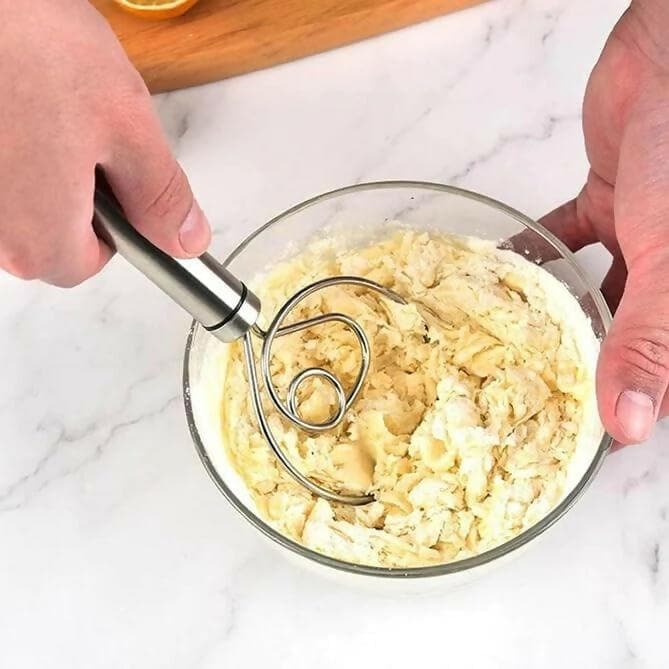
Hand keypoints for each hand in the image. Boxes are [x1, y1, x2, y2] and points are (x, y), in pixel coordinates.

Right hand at [0, 0, 209, 286]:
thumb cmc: (29, 43)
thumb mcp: (126, 126)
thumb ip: (160, 196)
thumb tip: (184, 238)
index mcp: (38, 238)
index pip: (88, 264)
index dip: (115, 226)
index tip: (122, 185)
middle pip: (49, 238)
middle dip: (78, 197)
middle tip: (87, 135)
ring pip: (19, 205)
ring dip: (44, 170)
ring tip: (51, 110)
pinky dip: (14, 150)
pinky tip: (21, 104)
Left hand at [541, 0, 668, 445]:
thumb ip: (650, 340)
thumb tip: (633, 427)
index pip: (662, 376)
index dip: (627, 412)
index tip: (576, 444)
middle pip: (623, 337)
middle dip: (579, 366)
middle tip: (524, 399)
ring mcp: (640, 237)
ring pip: (589, 290)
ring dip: (550, 312)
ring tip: (499, 346)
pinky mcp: (610, 200)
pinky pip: (564, 238)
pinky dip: (533, 252)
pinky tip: (494, 273)